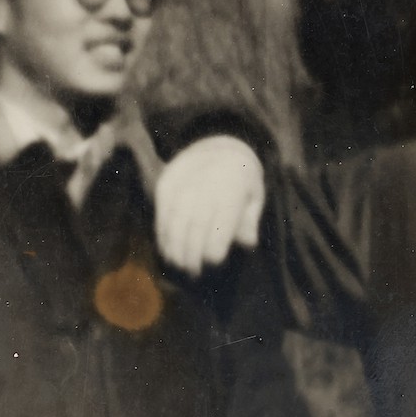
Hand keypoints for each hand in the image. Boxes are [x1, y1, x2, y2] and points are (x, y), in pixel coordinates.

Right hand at [155, 135, 265, 274]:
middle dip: (192, 253)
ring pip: (175, 220)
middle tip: (193, 272)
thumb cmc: (240, 179)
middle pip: (195, 225)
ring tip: (178, 264)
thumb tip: (248, 243)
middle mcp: (205, 183)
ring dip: (174, 247)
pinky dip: (162, 234)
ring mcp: (182, 181)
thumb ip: (250, 219)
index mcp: (232, 187)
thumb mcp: (254, 195)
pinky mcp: (166, 183)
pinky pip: (161, 212)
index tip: (213, 262)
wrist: (217, 144)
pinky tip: (166, 249)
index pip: (220, 224)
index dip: (214, 248)